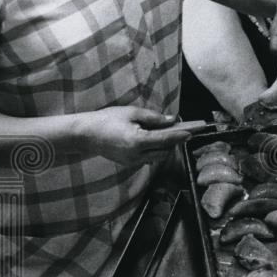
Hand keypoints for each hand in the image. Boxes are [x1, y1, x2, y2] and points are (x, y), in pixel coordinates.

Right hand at [77, 106, 194, 165]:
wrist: (85, 134)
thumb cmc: (108, 119)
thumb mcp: (132, 113)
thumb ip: (154, 117)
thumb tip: (172, 119)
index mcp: (137, 141)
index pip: (165, 140)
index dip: (179, 136)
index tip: (191, 132)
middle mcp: (136, 155)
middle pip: (164, 151)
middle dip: (174, 142)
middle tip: (181, 130)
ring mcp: (132, 162)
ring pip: (157, 157)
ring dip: (165, 147)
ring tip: (169, 134)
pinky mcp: (128, 163)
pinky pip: (148, 158)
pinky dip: (155, 150)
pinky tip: (155, 139)